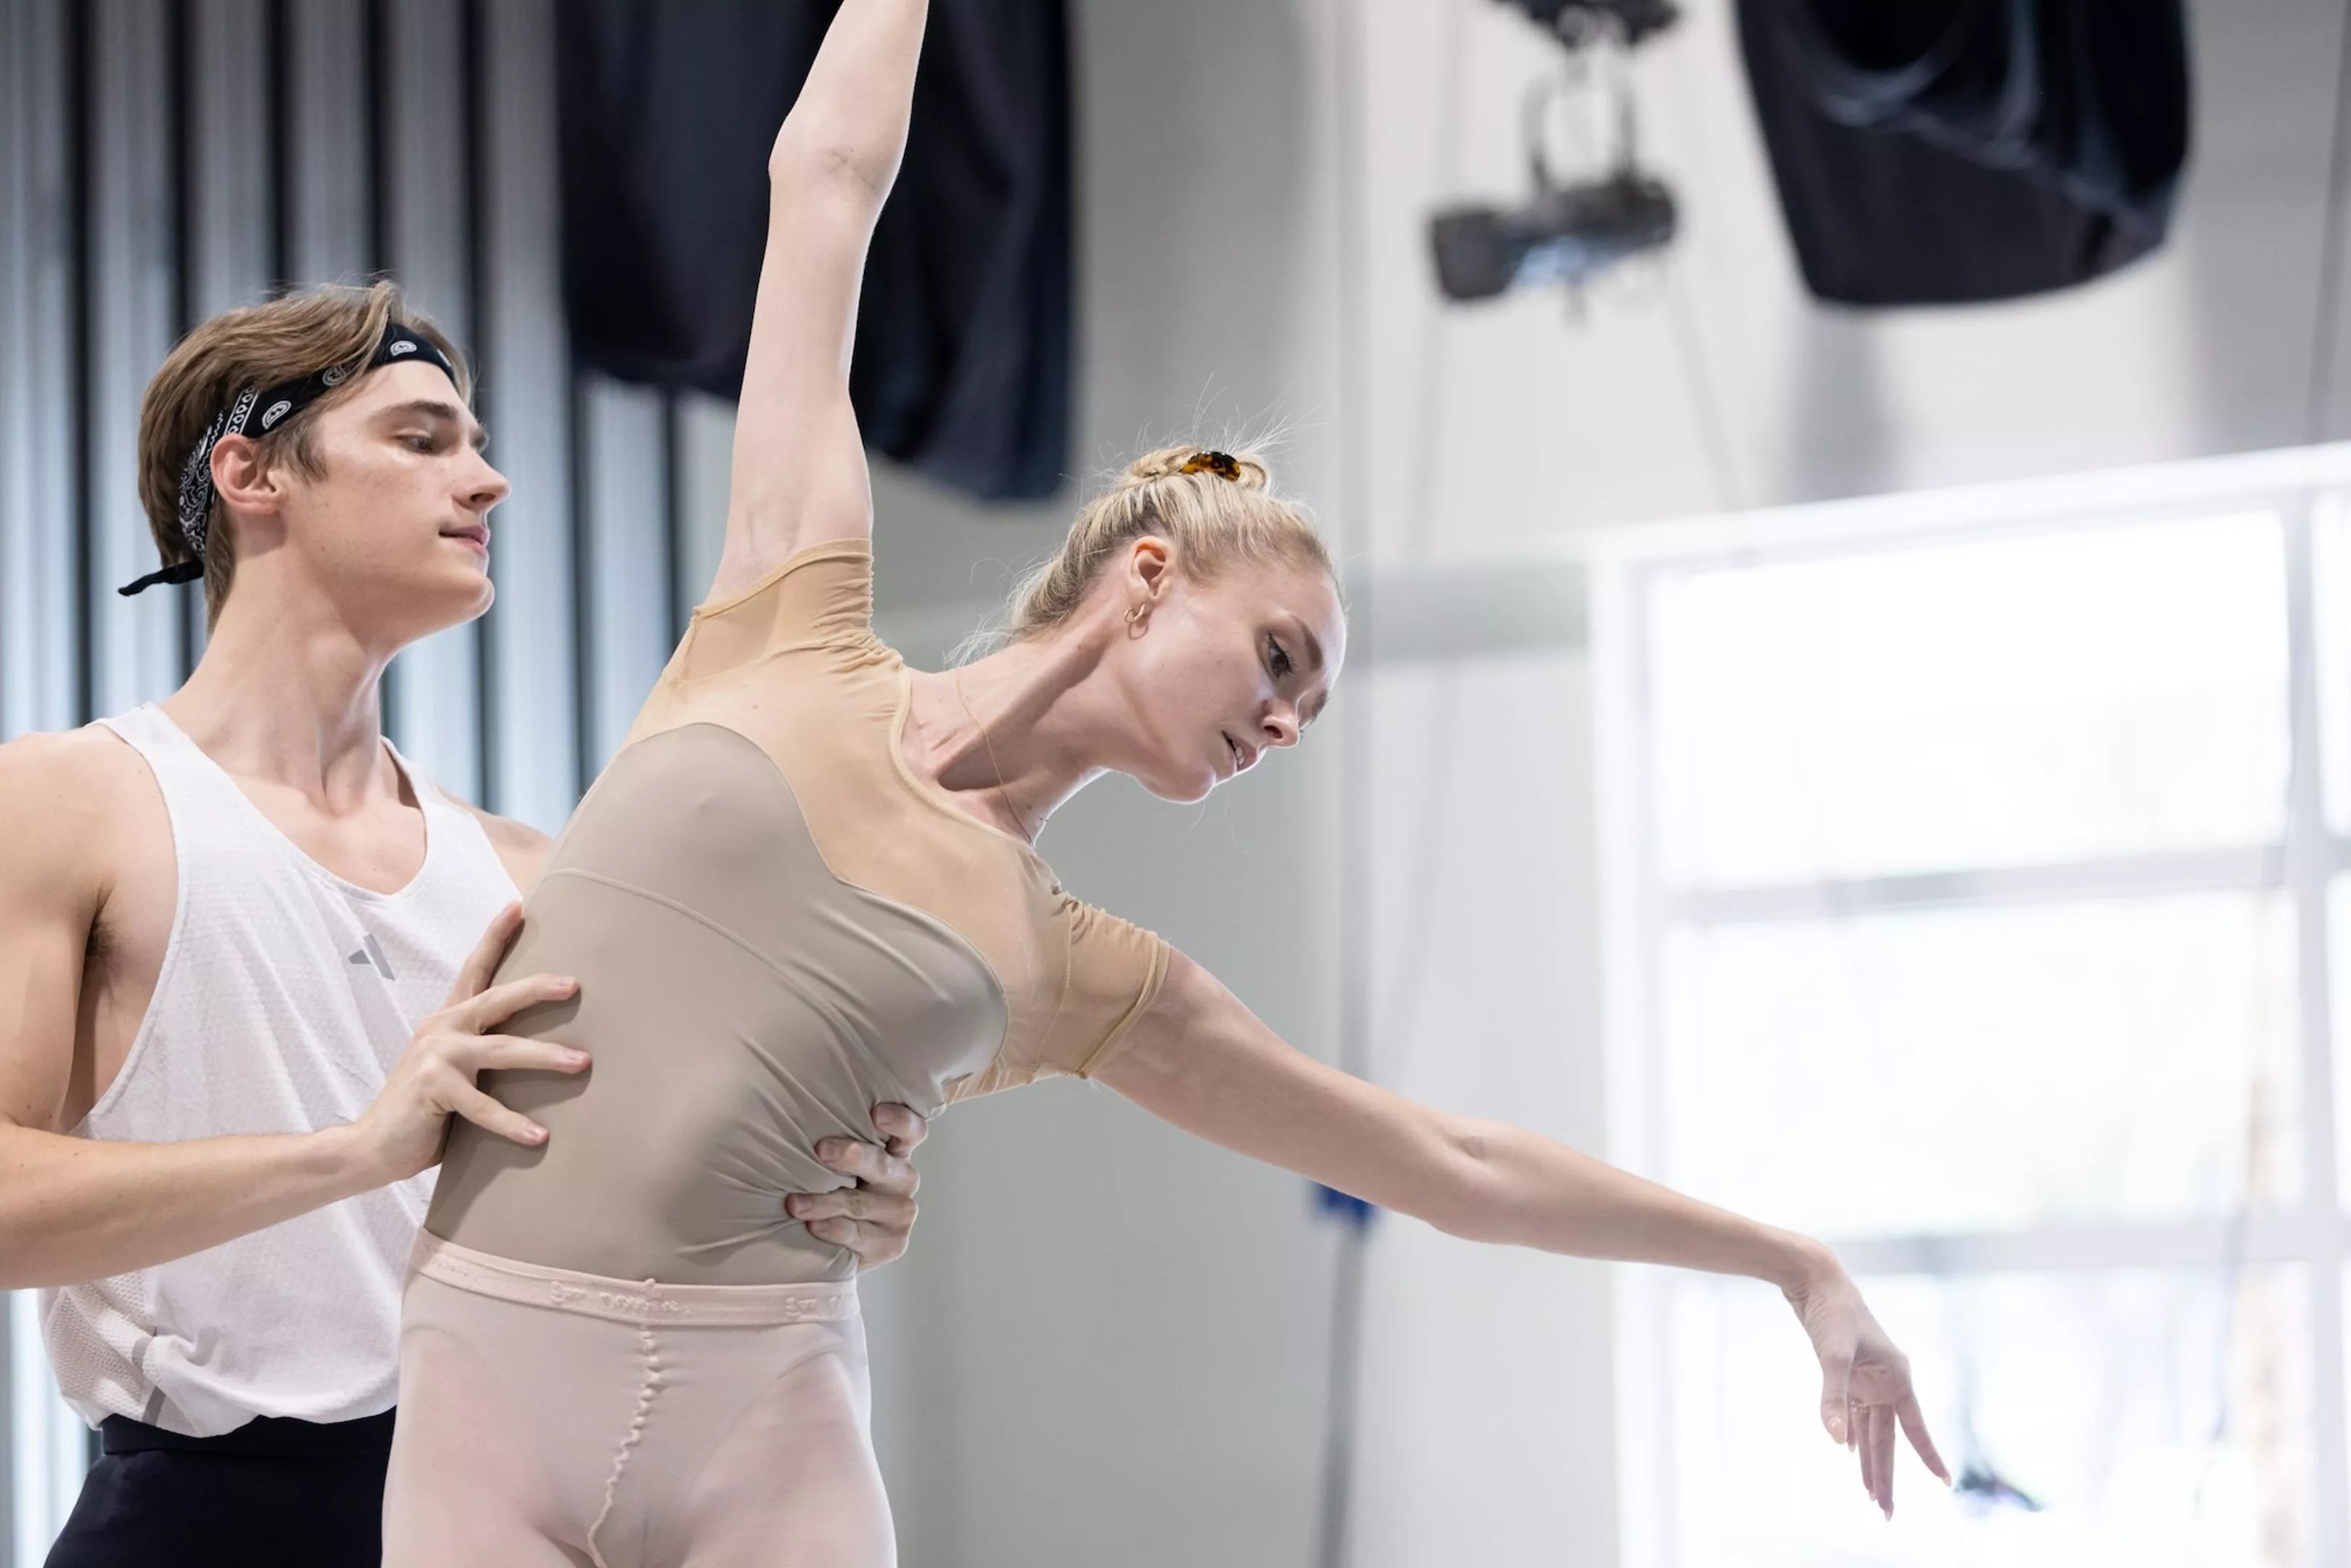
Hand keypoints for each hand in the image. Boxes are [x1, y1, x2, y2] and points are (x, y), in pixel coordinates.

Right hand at [346, 902, 588, 1184]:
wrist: (371, 1147)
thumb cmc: (423, 1111)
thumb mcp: (454, 1072)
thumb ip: (483, 1055)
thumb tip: (544, 1052)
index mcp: (446, 1021)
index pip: (473, 970)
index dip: (493, 937)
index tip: (517, 906)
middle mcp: (440, 1029)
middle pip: (496, 999)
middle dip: (537, 988)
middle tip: (574, 984)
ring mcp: (435, 1056)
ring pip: (502, 1050)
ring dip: (546, 1056)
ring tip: (583, 1062)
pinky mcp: (433, 1088)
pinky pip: (483, 1107)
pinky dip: (513, 1123)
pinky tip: (540, 1136)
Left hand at [783, 1103, 928, 1270]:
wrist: (835, 1242)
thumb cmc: (831, 1185)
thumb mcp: (836, 1160)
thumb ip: (833, 1141)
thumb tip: (791, 1108)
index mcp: (896, 1151)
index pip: (912, 1131)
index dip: (900, 1120)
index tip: (876, 1113)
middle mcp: (904, 1179)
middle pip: (884, 1165)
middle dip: (853, 1156)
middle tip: (822, 1150)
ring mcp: (901, 1214)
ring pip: (863, 1204)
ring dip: (826, 1202)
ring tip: (795, 1203)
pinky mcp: (893, 1245)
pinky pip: (858, 1235)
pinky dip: (833, 1229)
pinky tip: (813, 1226)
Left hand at [1784, 1245, 1951, 1518]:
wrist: (1815, 1280)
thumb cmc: (1832, 1313)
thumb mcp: (1831, 1355)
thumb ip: (1833, 1398)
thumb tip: (1835, 1441)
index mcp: (1896, 1377)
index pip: (1914, 1427)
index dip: (1928, 1455)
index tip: (1945, 1482)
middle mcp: (1887, 1381)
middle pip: (1889, 1438)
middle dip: (1886, 1476)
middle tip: (1885, 1512)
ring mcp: (1868, 1378)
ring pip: (1871, 1430)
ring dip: (1869, 1461)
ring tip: (1871, 1496)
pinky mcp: (1849, 1374)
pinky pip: (1855, 1413)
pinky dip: (1852, 1434)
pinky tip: (1849, 1452)